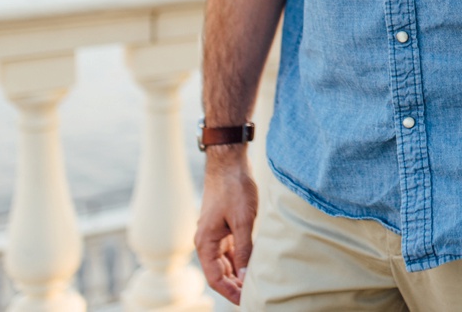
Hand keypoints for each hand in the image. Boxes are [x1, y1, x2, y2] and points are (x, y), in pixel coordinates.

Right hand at [194, 152, 258, 304]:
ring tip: (256, 284)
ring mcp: (216, 234)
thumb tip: (245, 275)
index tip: (246, 301)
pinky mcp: (226, 226)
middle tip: (255, 295)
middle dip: (235, 286)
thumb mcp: (242, 220)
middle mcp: (207, 241)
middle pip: (220, 272)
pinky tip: (254, 264)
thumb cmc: (234, 188)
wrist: (229, 162)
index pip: (215, 278)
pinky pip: (232, 249)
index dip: (229, 292)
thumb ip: (244, 248)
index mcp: (205, 243)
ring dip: (238, 273)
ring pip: (227, 262)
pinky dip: (241, 259)